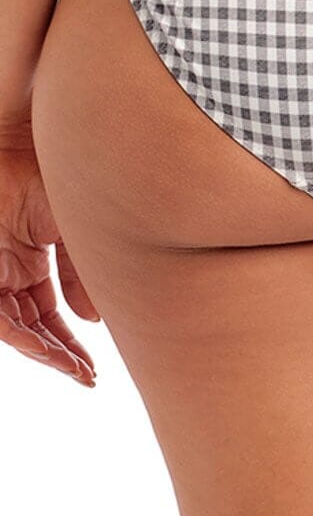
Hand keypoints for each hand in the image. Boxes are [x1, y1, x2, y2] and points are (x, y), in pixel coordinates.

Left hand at [0, 125, 96, 387]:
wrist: (26, 139)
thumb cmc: (54, 172)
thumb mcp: (77, 231)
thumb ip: (83, 274)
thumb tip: (93, 320)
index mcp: (34, 254)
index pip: (53, 307)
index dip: (74, 335)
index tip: (98, 359)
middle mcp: (12, 267)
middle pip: (37, 322)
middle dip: (63, 352)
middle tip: (89, 375)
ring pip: (17, 326)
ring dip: (47, 352)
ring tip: (77, 371)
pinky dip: (23, 338)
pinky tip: (50, 352)